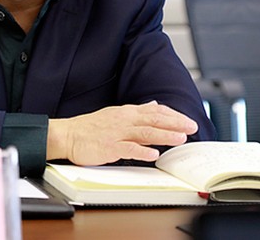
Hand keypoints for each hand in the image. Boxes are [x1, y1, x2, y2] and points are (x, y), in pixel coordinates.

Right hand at [46, 101, 198, 165]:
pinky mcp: (109, 147)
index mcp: (126, 112)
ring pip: (144, 133)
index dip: (172, 115)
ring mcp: (116, 133)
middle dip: (174, 123)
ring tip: (179, 139)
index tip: (187, 120)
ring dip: (163, 135)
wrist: (68, 135)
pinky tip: (153, 154)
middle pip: (152, 120)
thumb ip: (137, 111)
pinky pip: (127, 149)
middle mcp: (123, 120)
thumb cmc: (91, 127)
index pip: (154, 111)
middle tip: (191, 127)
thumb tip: (154, 105)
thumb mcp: (115, 114)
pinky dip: (141, 151)